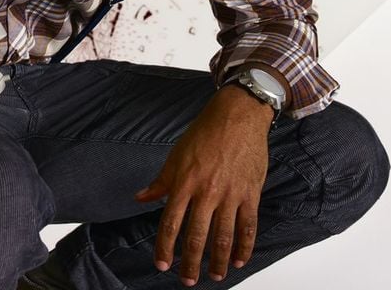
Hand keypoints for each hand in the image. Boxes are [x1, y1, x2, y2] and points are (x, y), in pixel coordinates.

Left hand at [134, 85, 272, 284]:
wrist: (236, 116)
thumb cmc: (204, 133)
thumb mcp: (176, 156)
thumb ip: (160, 182)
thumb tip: (140, 198)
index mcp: (184, 183)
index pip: (171, 222)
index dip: (166, 247)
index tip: (162, 264)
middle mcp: (206, 192)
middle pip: (197, 235)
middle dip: (191, 262)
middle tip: (188, 280)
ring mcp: (230, 194)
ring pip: (223, 236)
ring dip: (218, 260)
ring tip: (214, 275)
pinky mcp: (250, 193)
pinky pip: (248, 226)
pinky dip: (244, 246)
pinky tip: (238, 259)